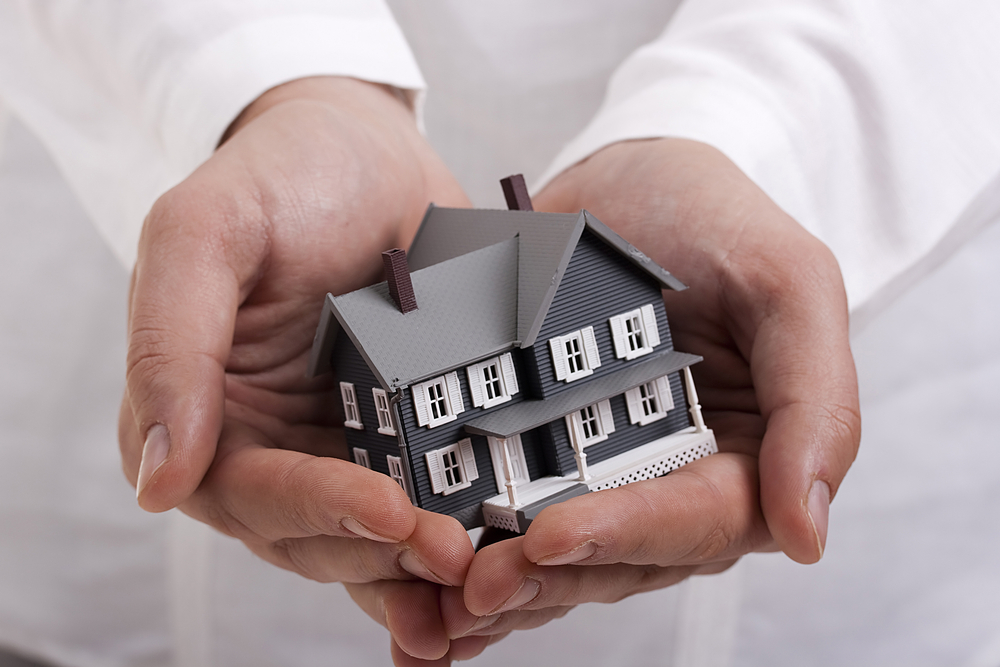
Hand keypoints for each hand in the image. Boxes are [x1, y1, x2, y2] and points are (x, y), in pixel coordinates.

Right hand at [118, 77, 474, 615]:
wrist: (367, 149)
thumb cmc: (280, 175)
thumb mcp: (207, 230)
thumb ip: (170, 343)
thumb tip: (157, 483)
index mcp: (199, 412)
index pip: (251, 490)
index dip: (319, 510)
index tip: (391, 513)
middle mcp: (265, 445)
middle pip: (316, 535)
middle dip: (384, 553)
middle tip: (458, 558)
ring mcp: (337, 445)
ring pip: (369, 539)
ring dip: (421, 572)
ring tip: (486, 584)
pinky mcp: (400, 435)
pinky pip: (422, 502)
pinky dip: (452, 537)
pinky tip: (498, 559)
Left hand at [446, 138, 860, 650]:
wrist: (629, 180)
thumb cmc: (718, 220)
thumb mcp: (789, 283)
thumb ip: (817, 403)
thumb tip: (807, 537)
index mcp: (746, 457)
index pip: (698, 520)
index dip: (627, 534)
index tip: (550, 537)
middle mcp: (674, 481)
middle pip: (622, 558)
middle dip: (549, 578)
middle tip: (473, 587)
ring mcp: (604, 473)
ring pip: (562, 557)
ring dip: (504, 586)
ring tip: (434, 601)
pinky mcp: (542, 454)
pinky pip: (513, 515)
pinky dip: (473, 551)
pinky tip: (419, 578)